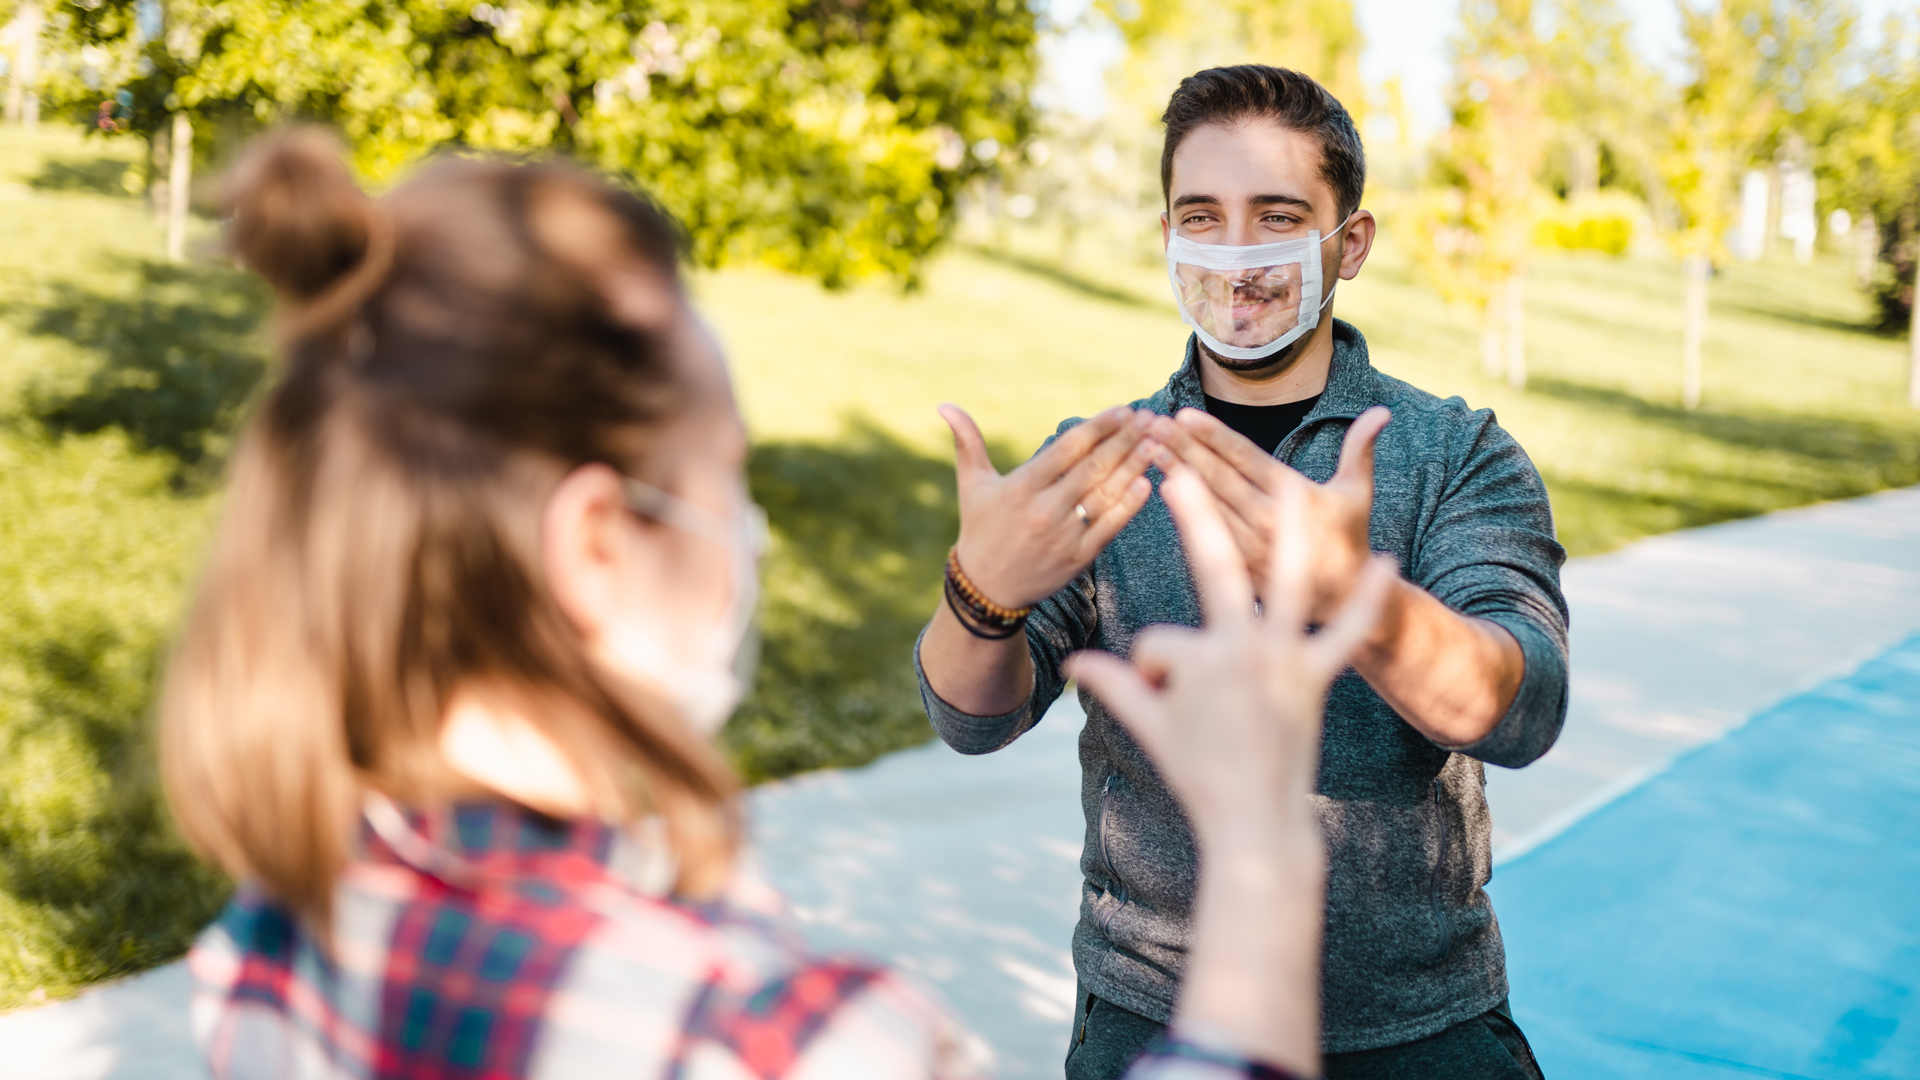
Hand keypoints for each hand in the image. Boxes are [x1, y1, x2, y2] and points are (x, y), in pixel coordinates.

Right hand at [941, 404, 1161, 608]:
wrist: (986, 590)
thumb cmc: (980, 529)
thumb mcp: (972, 485)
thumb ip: (967, 443)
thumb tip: (944, 405)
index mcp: (1021, 487)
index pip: (1068, 448)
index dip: (1099, 426)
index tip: (1123, 409)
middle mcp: (1043, 510)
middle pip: (1093, 468)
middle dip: (1124, 440)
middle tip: (1151, 418)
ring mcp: (1063, 536)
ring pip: (1106, 495)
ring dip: (1134, 467)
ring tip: (1157, 443)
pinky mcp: (1077, 559)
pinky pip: (1109, 528)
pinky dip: (1129, 506)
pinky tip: (1147, 483)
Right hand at [1066, 468, 1395, 842]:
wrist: (1256, 823)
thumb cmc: (1197, 776)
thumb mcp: (1150, 727)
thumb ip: (1113, 686)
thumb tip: (1072, 665)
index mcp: (1197, 660)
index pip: (1161, 642)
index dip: (1152, 674)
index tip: (1163, 707)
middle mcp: (1242, 649)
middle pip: (1214, 570)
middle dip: (1194, 517)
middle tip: (1180, 474)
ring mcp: (1284, 661)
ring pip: (1287, 584)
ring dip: (1293, 533)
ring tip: (1295, 486)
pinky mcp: (1316, 678)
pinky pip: (1346, 635)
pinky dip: (1367, 603)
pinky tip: (1386, 562)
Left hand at [1148, 405, 1389, 623]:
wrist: (1342, 600)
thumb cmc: (1348, 537)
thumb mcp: (1358, 493)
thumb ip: (1361, 449)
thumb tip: (1381, 411)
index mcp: (1292, 496)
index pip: (1244, 459)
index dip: (1213, 437)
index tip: (1183, 415)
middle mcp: (1266, 521)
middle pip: (1216, 478)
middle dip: (1182, 448)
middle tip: (1152, 423)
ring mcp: (1248, 547)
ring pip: (1204, 504)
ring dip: (1174, 474)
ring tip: (1147, 448)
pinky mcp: (1237, 567)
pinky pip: (1204, 533)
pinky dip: (1180, 510)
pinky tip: (1158, 485)